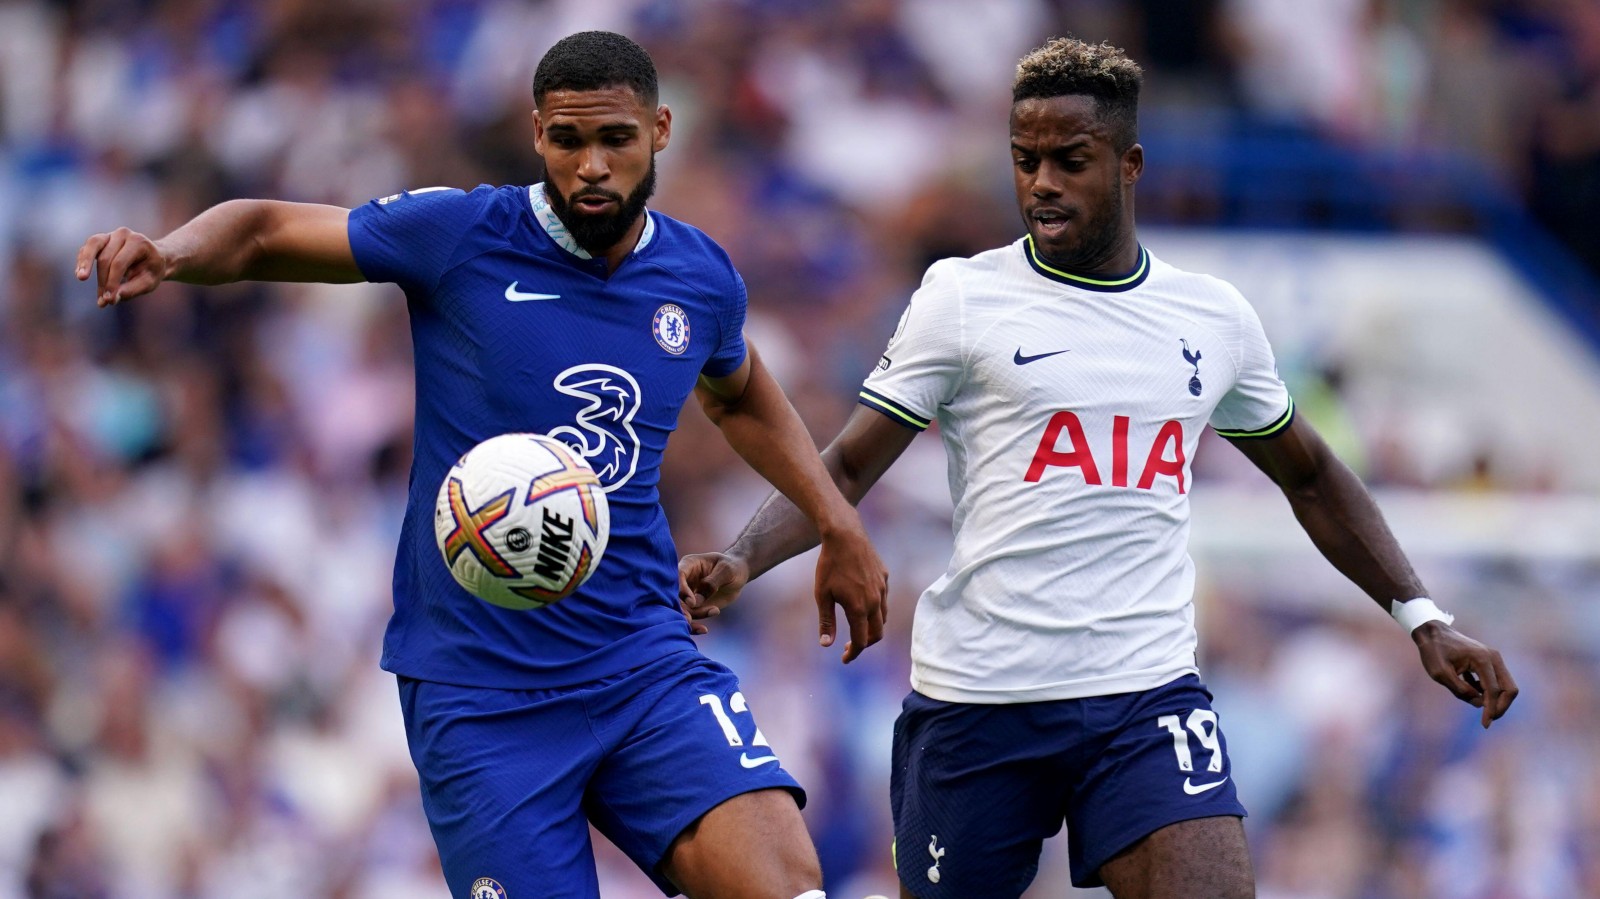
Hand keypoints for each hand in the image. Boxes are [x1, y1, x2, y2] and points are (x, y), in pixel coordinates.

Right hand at [76, 227, 170, 306]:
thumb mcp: (149, 282)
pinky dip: (82, 260)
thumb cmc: (151, 270)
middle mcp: (123, 234)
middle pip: (105, 258)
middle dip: (103, 280)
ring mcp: (110, 235)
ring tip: (81, 277)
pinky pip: (87, 248)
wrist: (153, 257)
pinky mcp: (100, 240)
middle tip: (103, 301)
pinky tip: (80, 273)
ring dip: (85, 263)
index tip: (109, 300)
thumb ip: (132, 290)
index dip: (112, 282)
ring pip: (93, 246)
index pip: (119, 263)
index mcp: (139, 242)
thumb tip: (112, 299)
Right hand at [678, 552, 751, 634]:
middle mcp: (683, 580)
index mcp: (688, 565)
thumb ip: (712, 583)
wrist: (737, 576)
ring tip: (713, 612)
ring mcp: (686, 595)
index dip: (682, 590)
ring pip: (680, 610)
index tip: (692, 602)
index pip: (678, 576)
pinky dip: (694, 626)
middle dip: (680, 609)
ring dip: (692, 618)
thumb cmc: (731, 567)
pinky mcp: (692, 607)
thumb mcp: (726, 571)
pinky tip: (704, 629)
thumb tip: (695, 601)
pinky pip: (689, 618)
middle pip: (674, 596)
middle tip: (690, 619)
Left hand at [815, 520, 887, 663]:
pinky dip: (876, 610)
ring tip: (856, 627)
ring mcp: (882, 589)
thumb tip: (826, 645)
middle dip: (865, 644)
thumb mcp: (822, 595)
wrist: (845, 536)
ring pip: (883, 617)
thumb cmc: (829, 565)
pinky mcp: (885, 577)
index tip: (844, 659)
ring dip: (872, 628)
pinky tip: (863, 604)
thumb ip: (826, 621)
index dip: (853, 653)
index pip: (861, 641)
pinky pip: (884, 600)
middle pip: (877, 634)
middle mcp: (875, 601)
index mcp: (859, 608)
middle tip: (850, 646)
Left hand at [1413, 621, 1517, 727]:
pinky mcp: (1488, 661)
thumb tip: (1480, 703)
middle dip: (1501, 707)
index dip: (1491, 710)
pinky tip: (1473, 694)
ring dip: (1495, 700)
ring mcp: (1493, 658)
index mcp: (1482, 660)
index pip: (1493, 691)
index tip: (1485, 724)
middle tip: (1488, 720)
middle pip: (1509, 689)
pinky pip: (1496, 681)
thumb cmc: (1433, 652)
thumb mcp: (1440, 674)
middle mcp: (1493, 658)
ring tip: (1478, 708)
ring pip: (1505, 686)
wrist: (1432, 632)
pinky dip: (1488, 691)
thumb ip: (1460, 690)